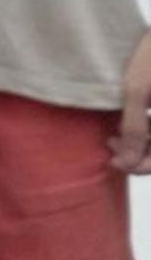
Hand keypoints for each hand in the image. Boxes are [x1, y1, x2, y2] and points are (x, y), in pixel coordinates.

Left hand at [113, 32, 150, 174]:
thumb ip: (134, 130)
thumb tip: (127, 163)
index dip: (139, 166)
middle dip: (138, 153)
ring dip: (142, 141)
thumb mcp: (137, 93)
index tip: (114, 161)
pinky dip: (148, 128)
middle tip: (112, 145)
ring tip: (115, 134)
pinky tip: (130, 121)